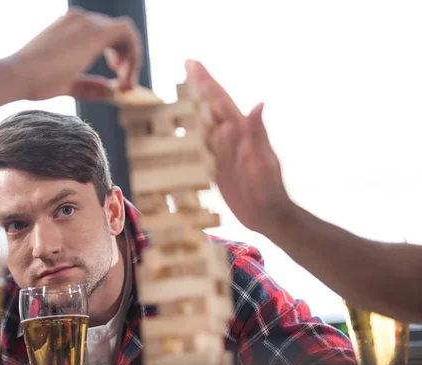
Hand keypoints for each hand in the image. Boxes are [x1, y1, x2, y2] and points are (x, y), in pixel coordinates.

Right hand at [9, 7, 141, 100]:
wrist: (18, 75)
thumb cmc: (35, 81)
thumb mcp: (67, 84)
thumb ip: (88, 85)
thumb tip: (109, 90)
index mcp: (71, 27)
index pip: (106, 35)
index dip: (119, 56)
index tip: (117, 80)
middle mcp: (80, 20)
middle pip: (117, 34)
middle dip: (127, 60)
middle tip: (124, 85)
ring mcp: (86, 22)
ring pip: (125, 32)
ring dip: (132, 59)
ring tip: (125, 83)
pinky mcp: (93, 31)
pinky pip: (127, 33)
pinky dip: (134, 53)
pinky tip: (125, 75)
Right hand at [185, 59, 293, 233]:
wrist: (268, 215)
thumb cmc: (269, 190)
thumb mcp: (264, 162)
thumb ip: (258, 134)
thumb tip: (258, 104)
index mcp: (241, 131)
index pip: (220, 100)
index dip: (206, 81)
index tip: (192, 63)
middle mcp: (230, 137)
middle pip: (211, 106)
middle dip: (199, 85)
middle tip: (187, 66)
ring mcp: (222, 152)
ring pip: (203, 123)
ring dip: (192, 106)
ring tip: (180, 91)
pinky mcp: (216, 167)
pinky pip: (200, 146)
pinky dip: (190, 135)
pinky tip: (182, 131)